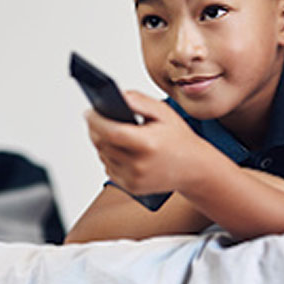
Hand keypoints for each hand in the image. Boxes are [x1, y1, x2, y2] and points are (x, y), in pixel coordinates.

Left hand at [85, 91, 222, 195]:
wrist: (194, 169)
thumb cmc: (179, 138)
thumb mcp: (164, 112)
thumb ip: (138, 100)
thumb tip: (116, 96)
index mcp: (147, 144)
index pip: (110, 132)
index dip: (95, 120)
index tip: (89, 111)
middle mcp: (139, 165)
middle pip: (102, 144)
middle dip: (94, 128)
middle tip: (94, 116)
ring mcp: (134, 179)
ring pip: (103, 156)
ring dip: (101, 142)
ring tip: (107, 129)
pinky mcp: (131, 187)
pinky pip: (109, 168)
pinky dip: (108, 155)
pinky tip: (118, 146)